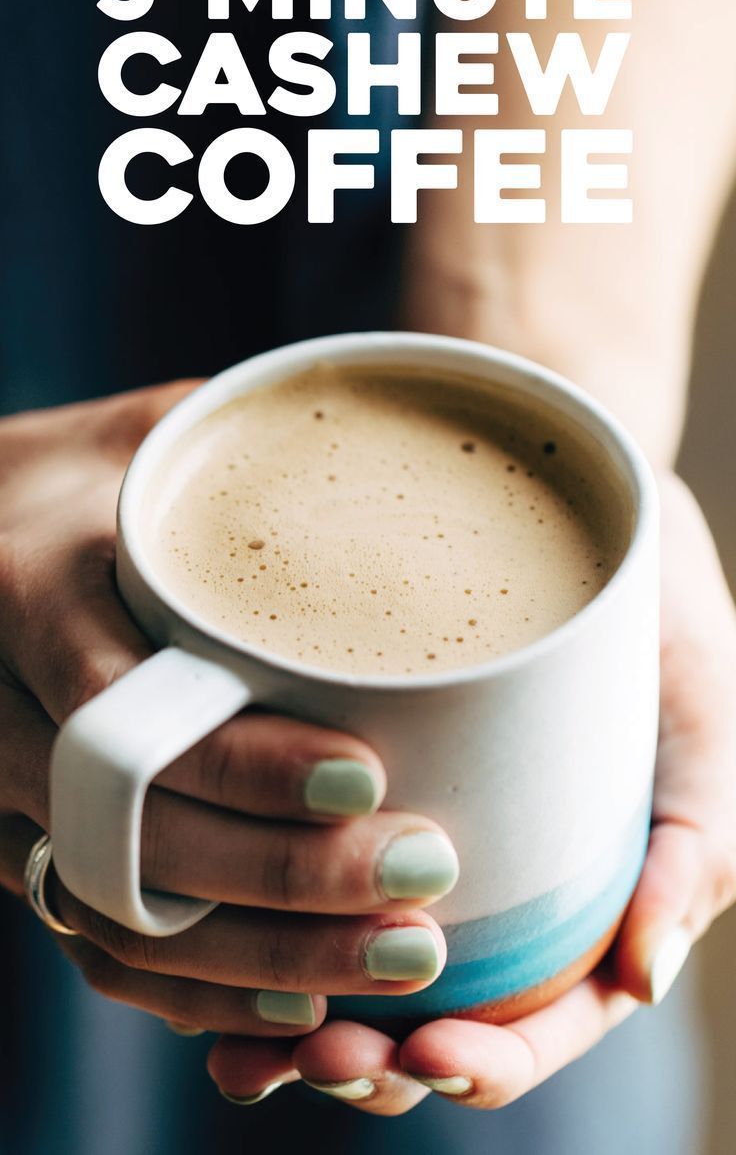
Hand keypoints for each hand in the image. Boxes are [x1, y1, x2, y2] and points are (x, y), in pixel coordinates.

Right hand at [0, 386, 457, 1043]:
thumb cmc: (88, 470)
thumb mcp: (158, 431)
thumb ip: (259, 457)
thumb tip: (422, 462)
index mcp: (26, 589)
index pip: (123, 707)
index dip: (241, 763)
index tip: (366, 775)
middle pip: (130, 831)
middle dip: (283, 874)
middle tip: (421, 875)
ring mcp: (3, 794)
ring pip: (115, 911)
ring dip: (260, 952)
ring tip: (399, 951)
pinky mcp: (24, 842)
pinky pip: (94, 941)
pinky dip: (196, 988)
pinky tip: (301, 991)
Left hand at [208, 471, 735, 1112]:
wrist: (577, 503)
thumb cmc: (653, 609)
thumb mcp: (703, 711)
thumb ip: (700, 837)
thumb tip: (641, 979)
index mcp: (585, 896)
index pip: (543, 1018)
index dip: (491, 1060)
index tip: (433, 1049)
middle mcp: (498, 889)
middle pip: (436, 1013)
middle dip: (381, 1061)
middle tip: (322, 1057)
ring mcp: (423, 845)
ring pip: (358, 971)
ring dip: (308, 1031)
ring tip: (254, 1045)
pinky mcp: (350, 794)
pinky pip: (301, 885)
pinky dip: (257, 944)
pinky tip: (211, 969)